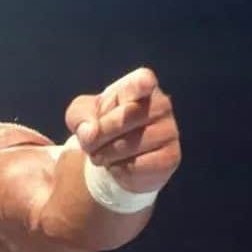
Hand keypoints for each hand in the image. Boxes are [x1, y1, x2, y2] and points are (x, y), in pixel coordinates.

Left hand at [65, 67, 180, 193]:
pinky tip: (119, 165)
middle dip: (99, 135)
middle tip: (90, 144)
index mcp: (139, 85)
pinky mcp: (170, 157)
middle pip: (125, 118)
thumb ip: (80, 116)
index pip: (143, 81)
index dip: (142, 84)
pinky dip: (119, 170)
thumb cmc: (100, 126)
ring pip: (130, 145)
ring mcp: (169, 131)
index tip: (145, 84)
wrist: (115, 156)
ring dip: (105, 155)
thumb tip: (91, 133)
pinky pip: (138, 166)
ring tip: (101, 155)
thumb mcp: (81, 115)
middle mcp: (161, 104)